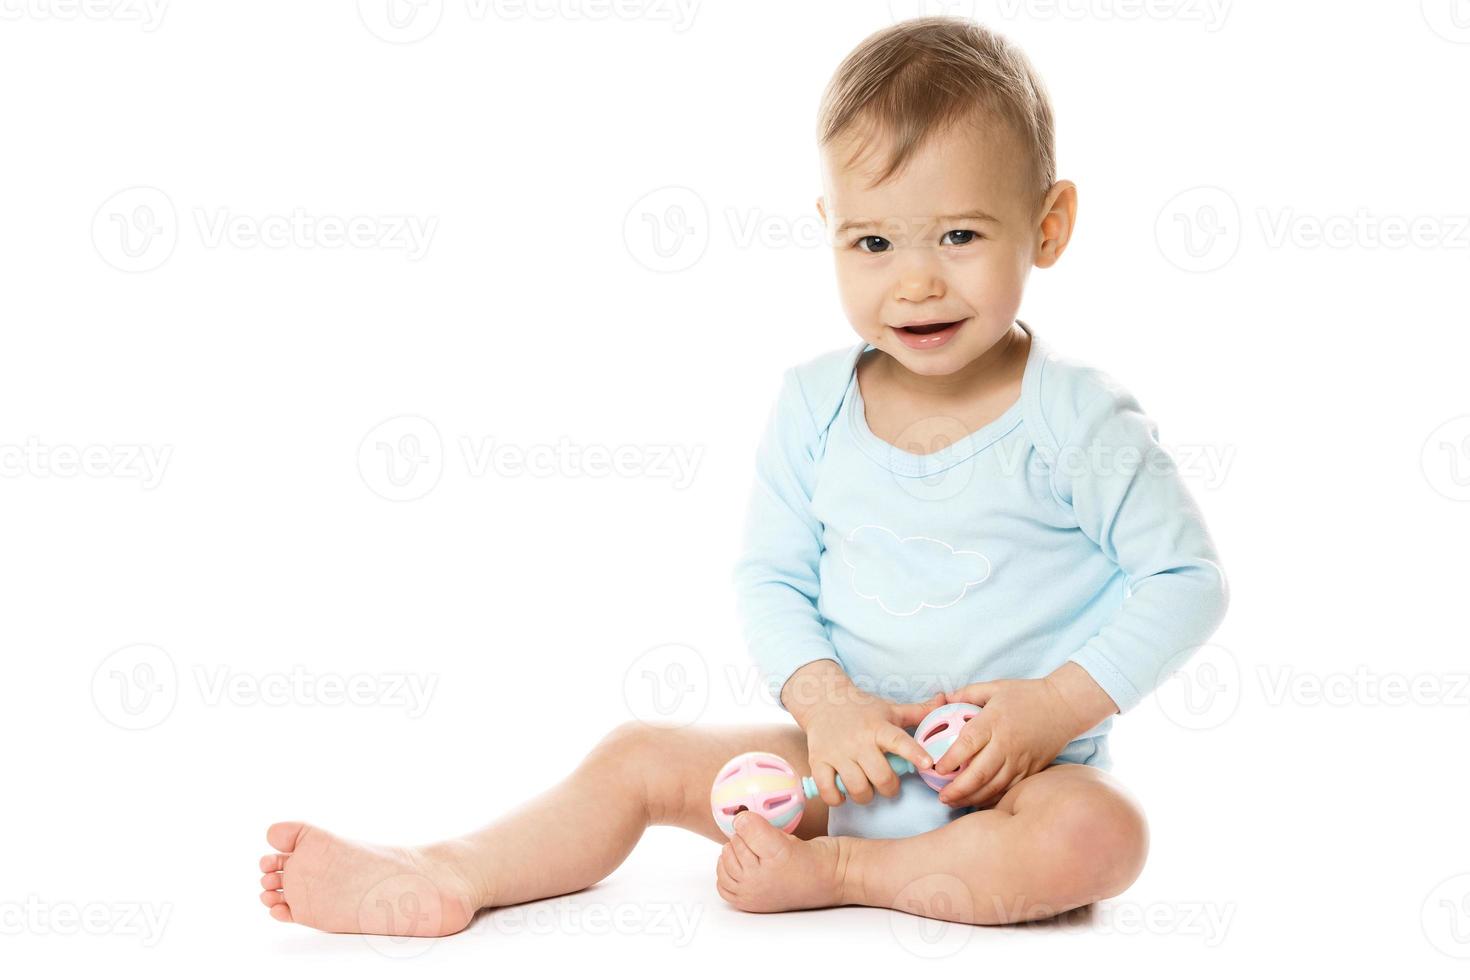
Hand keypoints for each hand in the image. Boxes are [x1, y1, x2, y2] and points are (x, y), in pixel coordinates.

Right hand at [786, 662, 944, 806]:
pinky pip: (829, 790)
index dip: (915, 753)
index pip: (899, 740)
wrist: (822, 700)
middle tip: (888, 785)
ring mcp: (837, 752)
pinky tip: (843, 792)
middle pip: (880, 776)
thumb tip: (944, 700)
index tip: (929, 764)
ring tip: (866, 788)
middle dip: (889, 788)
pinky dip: (837, 798)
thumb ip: (919, 711)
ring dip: (865, 795)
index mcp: (879, 727)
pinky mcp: (818, 761)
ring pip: (857, 788)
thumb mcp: (890, 709)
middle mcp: (858, 740)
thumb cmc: (862, 709)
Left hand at [931, 668, 1111, 808]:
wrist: (1064, 706)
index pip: (967, 745)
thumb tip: (944, 699)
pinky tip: (978, 802)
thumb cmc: (1027, 695)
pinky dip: (992, 798)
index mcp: (993, 722)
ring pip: (993, 787)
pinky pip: (1009, 789)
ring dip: (972, 798)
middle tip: (941, 797)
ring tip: (954, 802)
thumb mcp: (995, 687)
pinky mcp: (1031, 769)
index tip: (936, 769)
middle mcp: (1006, 744)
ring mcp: (1020, 760)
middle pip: (978, 774)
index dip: (950, 760)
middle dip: (957, 789)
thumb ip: (967, 693)